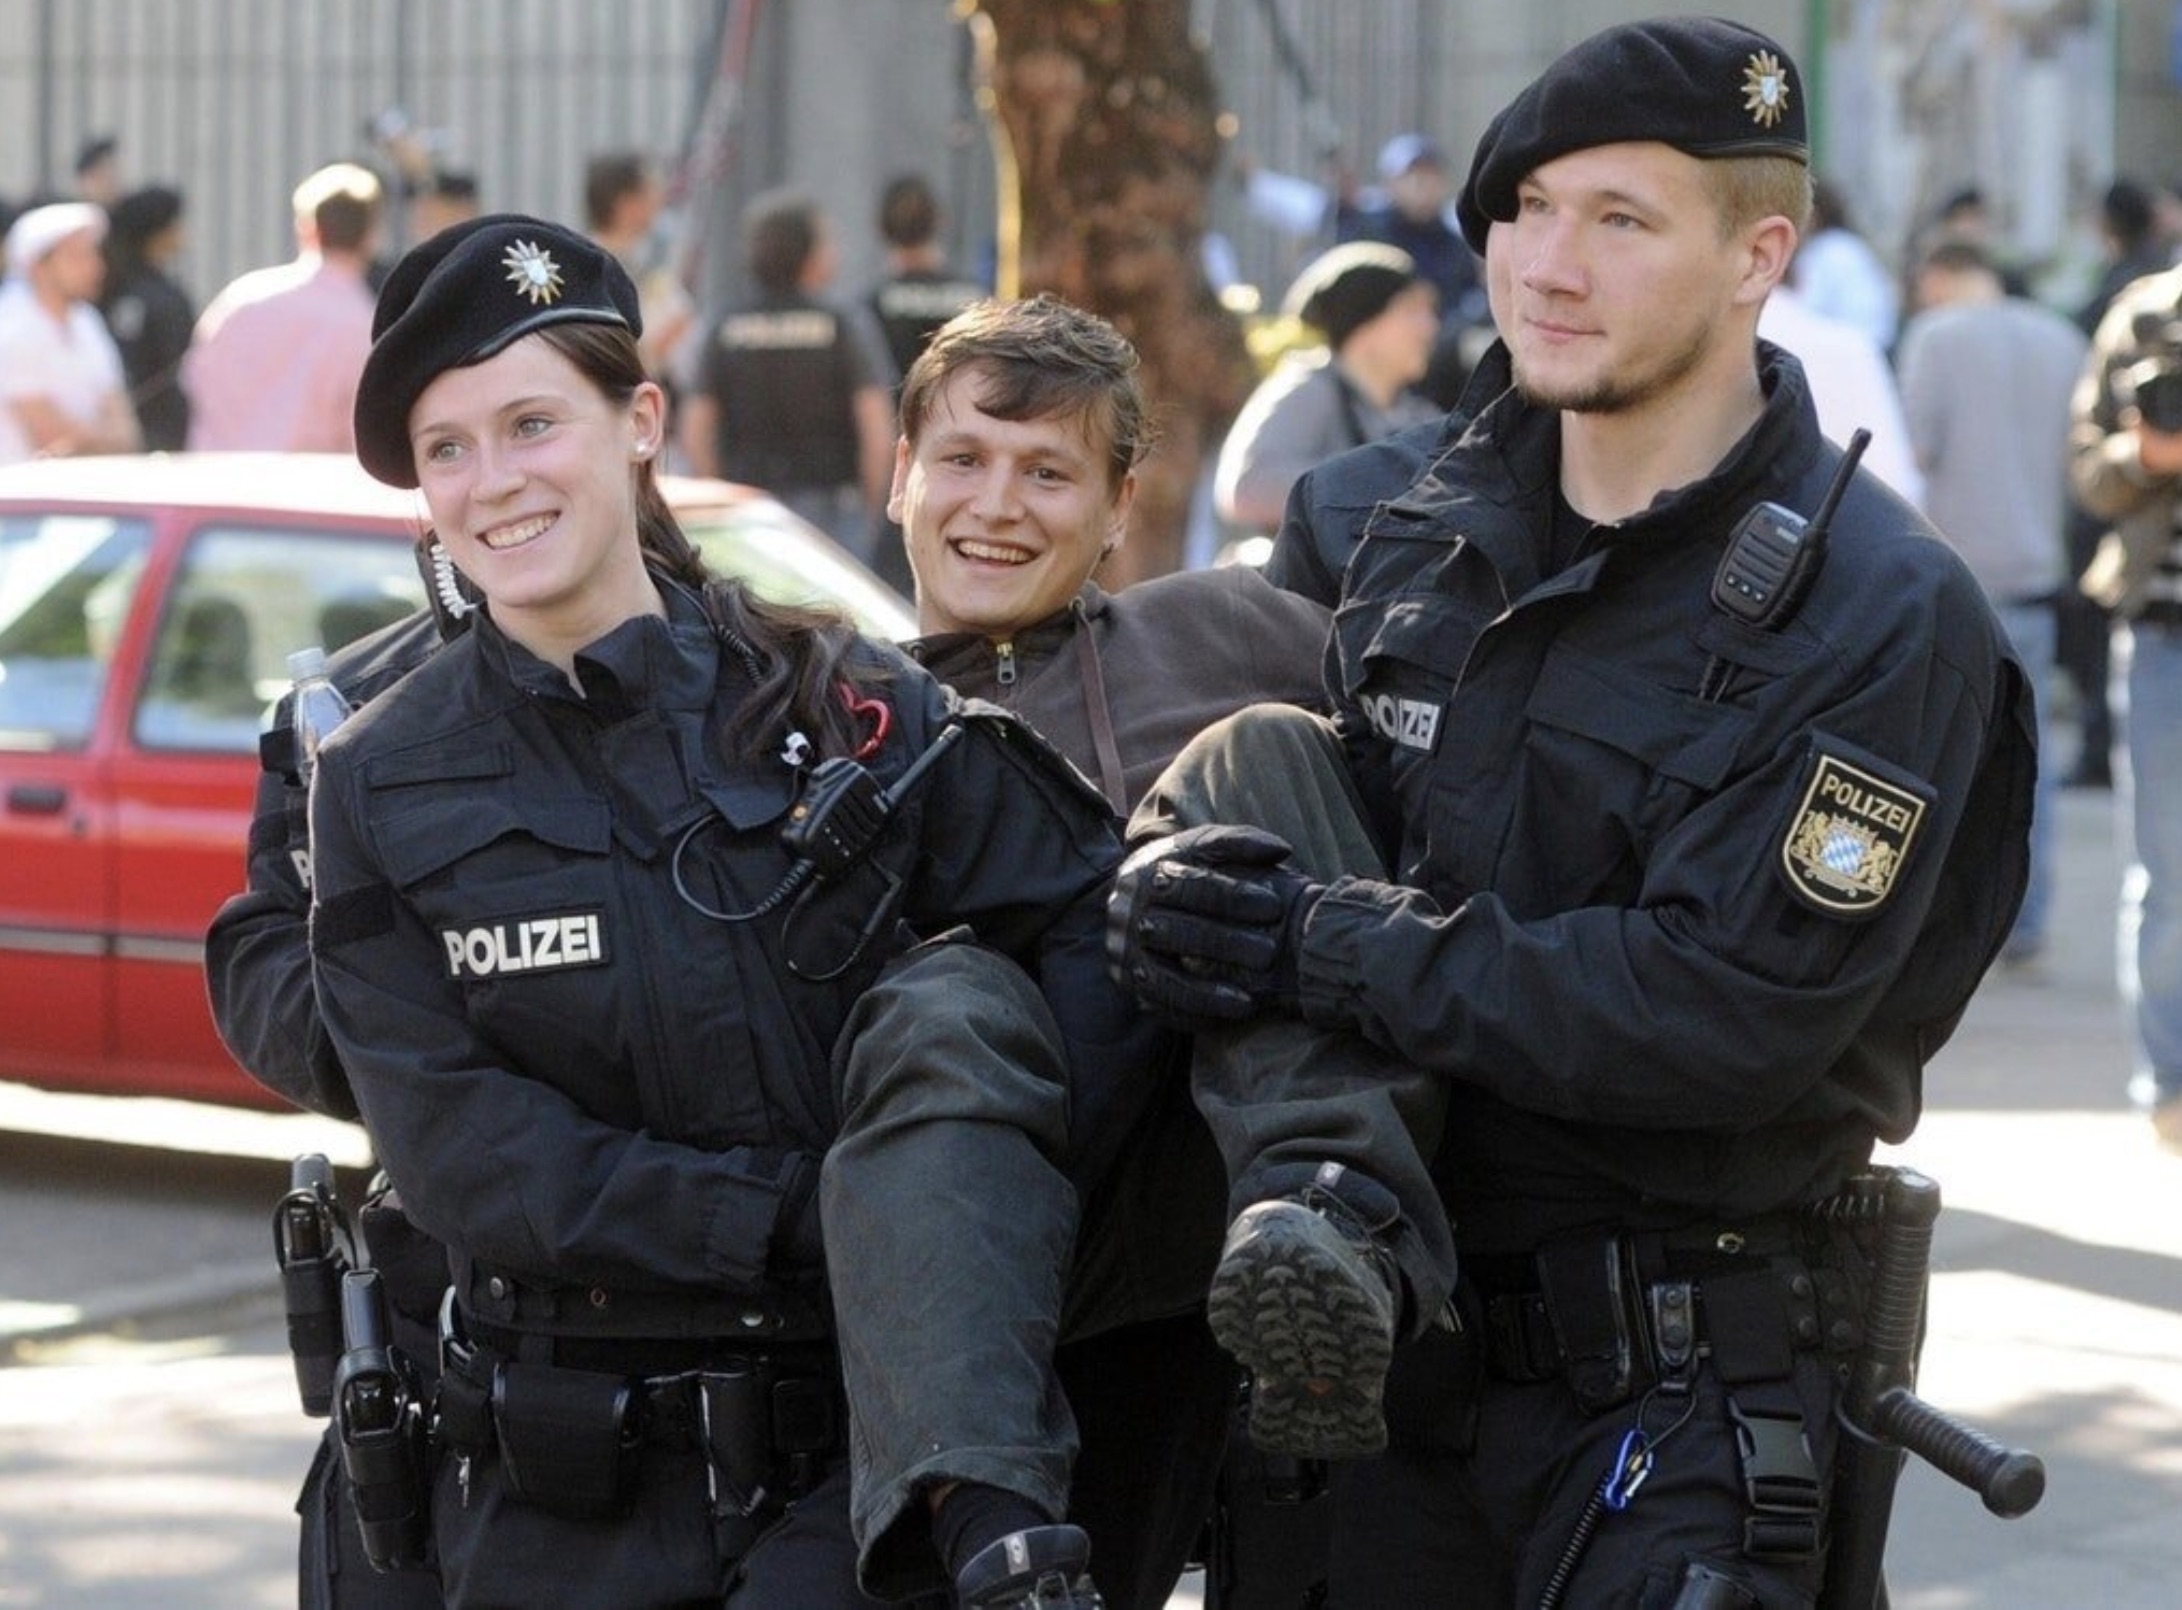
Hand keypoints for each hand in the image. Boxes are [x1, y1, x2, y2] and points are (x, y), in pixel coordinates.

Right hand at [1106, 824, 1322, 1025]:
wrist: (1133, 899)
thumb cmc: (1181, 870)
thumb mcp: (1203, 846)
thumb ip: (1240, 842)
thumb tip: (1282, 851)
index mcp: (1146, 873)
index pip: (1190, 885)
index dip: (1232, 896)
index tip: (1273, 906)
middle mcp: (1128, 914)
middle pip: (1177, 933)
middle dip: (1226, 944)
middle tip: (1269, 954)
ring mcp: (1124, 953)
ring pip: (1164, 979)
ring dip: (1206, 994)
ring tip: (1248, 1002)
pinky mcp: (1128, 983)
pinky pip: (1159, 1006)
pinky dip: (1193, 1014)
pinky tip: (1226, 1016)